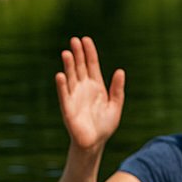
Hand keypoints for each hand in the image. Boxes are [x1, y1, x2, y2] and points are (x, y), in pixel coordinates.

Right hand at [56, 36, 124, 150]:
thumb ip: (117, 89)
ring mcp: (74, 96)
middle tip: (74, 40)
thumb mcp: (116, 105)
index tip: (86, 39)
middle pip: (79, 67)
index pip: (91, 65)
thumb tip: (120, 71)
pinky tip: (60, 75)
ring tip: (67, 53)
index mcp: (96, 86)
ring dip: (68, 66)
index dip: (89, 52)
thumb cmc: (105, 125)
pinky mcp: (68, 107)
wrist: (95, 142)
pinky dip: (62, 85)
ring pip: (71, 77)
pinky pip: (64, 94)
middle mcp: (83, 88)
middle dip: (77, 54)